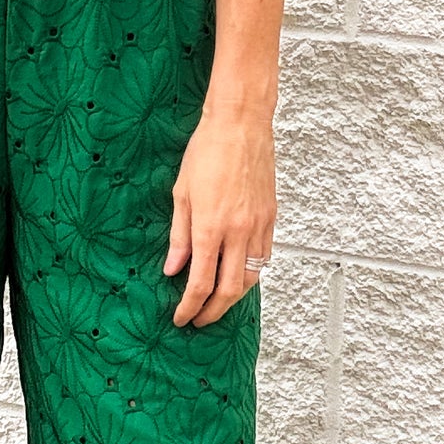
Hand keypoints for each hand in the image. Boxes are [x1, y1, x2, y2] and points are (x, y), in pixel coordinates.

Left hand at [164, 110, 274, 327]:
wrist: (241, 123)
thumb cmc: (207, 150)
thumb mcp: (181, 193)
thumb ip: (178, 235)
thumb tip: (173, 268)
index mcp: (210, 226)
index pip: (200, 283)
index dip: (189, 306)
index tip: (181, 318)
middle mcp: (238, 232)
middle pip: (229, 290)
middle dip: (212, 312)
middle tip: (199, 320)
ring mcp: (258, 226)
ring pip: (251, 278)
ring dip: (234, 297)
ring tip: (217, 302)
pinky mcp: (271, 217)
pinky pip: (263, 257)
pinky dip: (251, 274)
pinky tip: (238, 274)